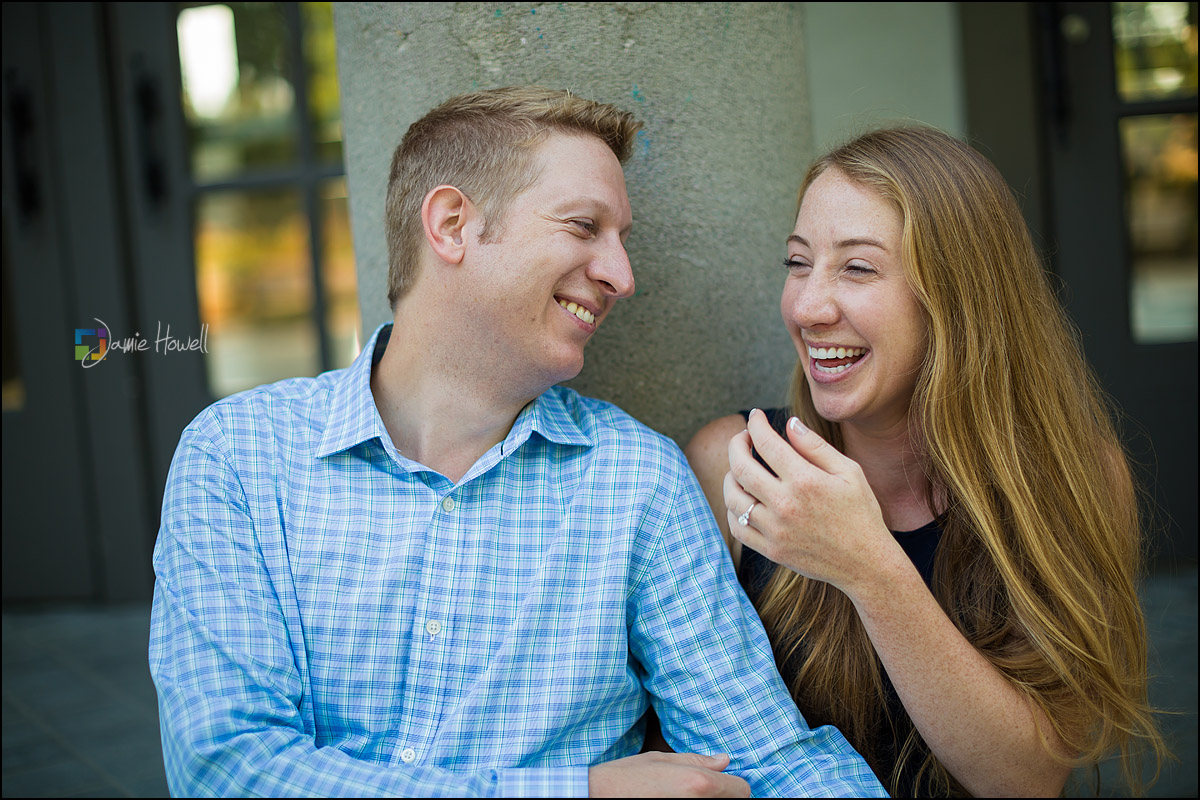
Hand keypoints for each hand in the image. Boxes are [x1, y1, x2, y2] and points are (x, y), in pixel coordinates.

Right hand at [588, 752, 749, 796]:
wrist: (599, 797)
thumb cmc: (627, 777)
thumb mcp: (662, 760)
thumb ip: (697, 761)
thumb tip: (724, 760)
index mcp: (698, 784)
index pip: (742, 790)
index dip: (734, 785)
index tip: (722, 783)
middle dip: (724, 795)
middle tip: (700, 790)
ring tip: (686, 795)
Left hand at [723, 409, 893, 592]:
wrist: (866, 563)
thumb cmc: (861, 513)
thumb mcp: (849, 472)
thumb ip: (815, 446)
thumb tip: (788, 423)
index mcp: (806, 481)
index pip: (766, 443)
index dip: (755, 424)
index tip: (755, 416)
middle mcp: (785, 504)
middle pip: (740, 467)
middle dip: (736, 444)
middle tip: (742, 437)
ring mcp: (775, 530)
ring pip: (733, 497)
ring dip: (730, 476)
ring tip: (740, 466)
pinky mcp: (771, 550)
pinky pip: (737, 527)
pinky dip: (732, 509)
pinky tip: (742, 498)